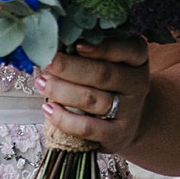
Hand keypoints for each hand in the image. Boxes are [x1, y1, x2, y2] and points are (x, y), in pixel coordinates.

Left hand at [36, 31, 150, 152]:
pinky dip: (64, 119)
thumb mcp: (110, 64)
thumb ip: (90, 54)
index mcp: (137, 60)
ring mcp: (129, 111)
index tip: (77, 45)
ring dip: (62, 91)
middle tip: (47, 63)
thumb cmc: (108, 86)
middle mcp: (137, 84)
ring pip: (92, 99)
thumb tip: (53, 44)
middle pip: (102, 74)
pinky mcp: (117, 134)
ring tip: (41, 84)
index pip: (127, 49)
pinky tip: (48, 109)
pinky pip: (87, 127)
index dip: (103, 47)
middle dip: (69, 68)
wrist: (125, 122)